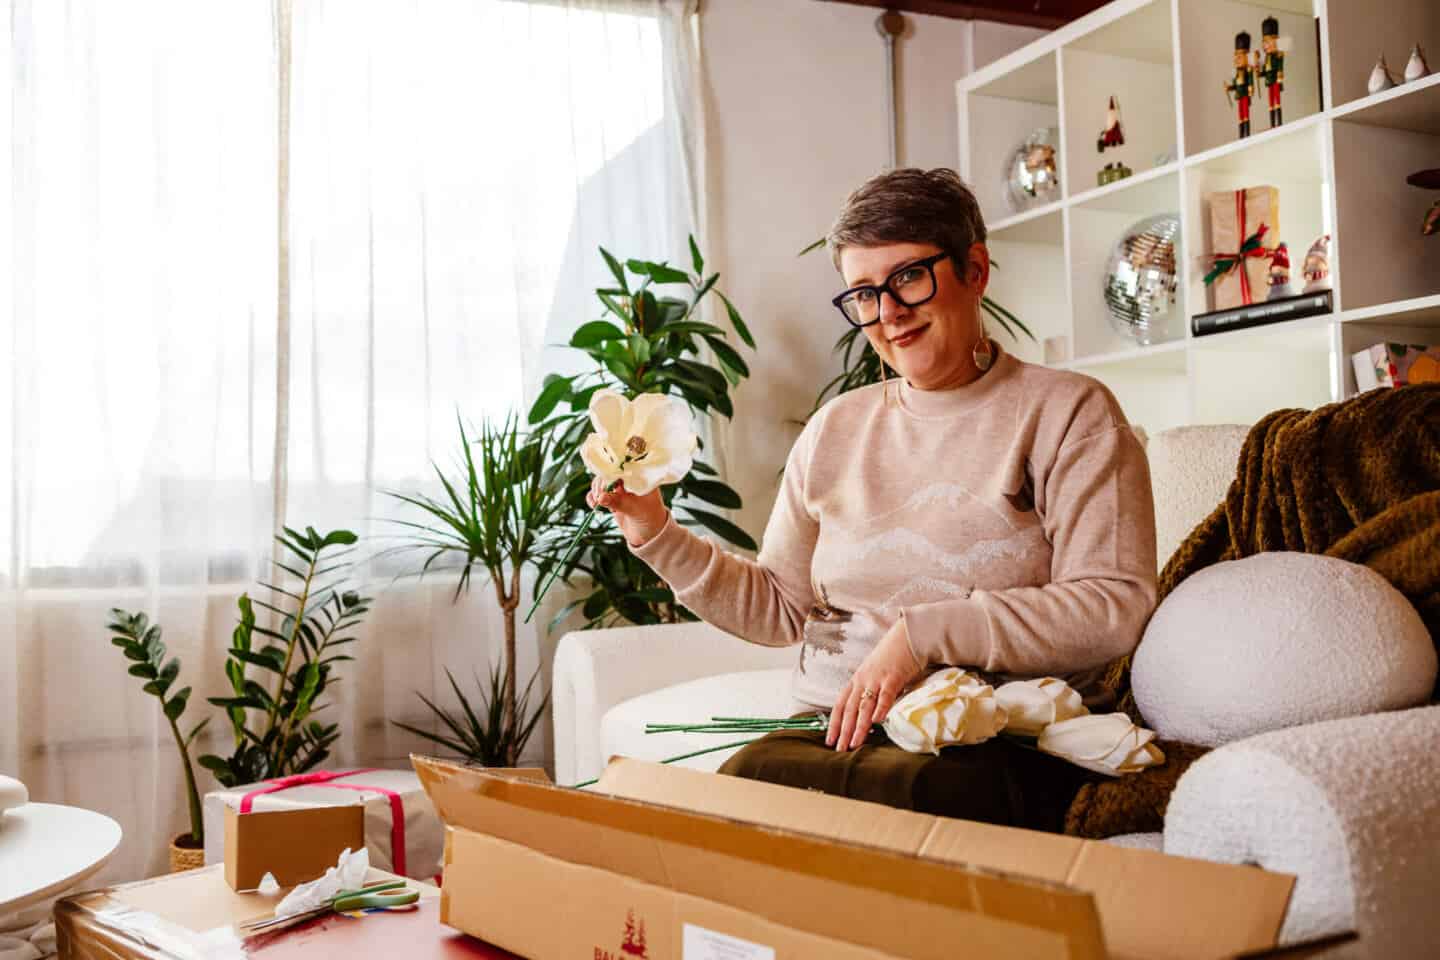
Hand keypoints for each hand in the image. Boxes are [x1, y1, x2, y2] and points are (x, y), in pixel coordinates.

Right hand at [588, 476, 669, 547]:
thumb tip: (600, 497)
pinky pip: (598, 494)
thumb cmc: (650, 518)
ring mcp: (620, 489)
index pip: (621, 467)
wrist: (650, 533)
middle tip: (600, 497)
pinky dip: (593, 498)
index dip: (610, 474)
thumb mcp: (634, 509)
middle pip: (609, 473)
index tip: (605, 485)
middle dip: (601, 485)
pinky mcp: (612, 498)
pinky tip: (593, 505)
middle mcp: (629, 480)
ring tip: (597, 503)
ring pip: (601, 483)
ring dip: (596, 491)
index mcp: (639, 476)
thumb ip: (618, 502)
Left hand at [826, 618, 923, 750]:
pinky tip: (877, 722)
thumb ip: (870, 692)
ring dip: (859, 726)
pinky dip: (880, 708)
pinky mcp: (893, 677)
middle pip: (850, 709)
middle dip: (844, 731)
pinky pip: (886, 695)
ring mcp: (877, 679)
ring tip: (855, 743)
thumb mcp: (875, 674)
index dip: (834, 723)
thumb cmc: (892, 657)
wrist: (906, 636)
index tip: (829, 741)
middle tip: (840, 749)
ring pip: (865, 706)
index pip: (840, 705)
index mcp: (856, 680)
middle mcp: (863, 680)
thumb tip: (868, 715)